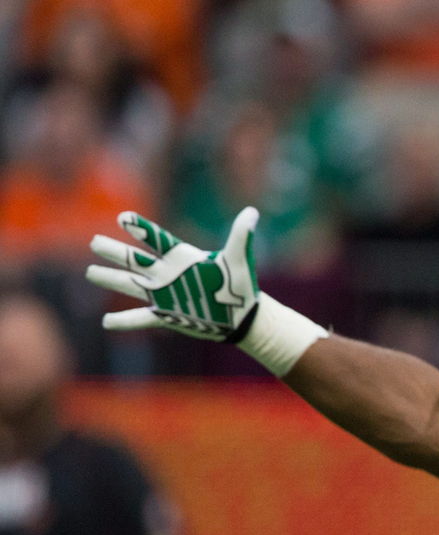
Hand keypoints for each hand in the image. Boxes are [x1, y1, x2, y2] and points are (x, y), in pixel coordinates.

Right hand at [87, 207, 260, 340]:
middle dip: (115, 251)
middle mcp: (168, 274)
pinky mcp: (166, 315)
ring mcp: (164, 295)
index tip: (124, 218)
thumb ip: (241, 236)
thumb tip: (252, 212)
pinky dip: (125, 321)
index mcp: (183, 257)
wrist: (241, 315)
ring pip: (132, 284)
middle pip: (136, 259)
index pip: (158, 240)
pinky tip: (106, 322)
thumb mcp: (239, 260)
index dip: (142, 229)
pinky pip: (141, 318)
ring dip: (111, 279)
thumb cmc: (240, 285)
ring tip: (91, 272)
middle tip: (94, 242)